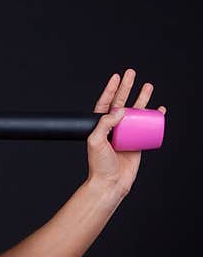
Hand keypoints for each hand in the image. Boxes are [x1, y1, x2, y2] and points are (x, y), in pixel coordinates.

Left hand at [86, 68, 166, 194]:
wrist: (110, 183)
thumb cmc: (99, 165)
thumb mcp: (96, 142)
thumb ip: (105, 124)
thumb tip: (120, 110)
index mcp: (100, 126)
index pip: (105, 104)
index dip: (110, 90)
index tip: (116, 77)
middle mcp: (114, 128)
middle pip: (122, 103)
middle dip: (127, 87)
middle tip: (131, 73)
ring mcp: (126, 134)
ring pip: (136, 112)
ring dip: (142, 99)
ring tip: (148, 86)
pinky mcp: (138, 142)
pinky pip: (147, 127)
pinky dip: (154, 117)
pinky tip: (159, 109)